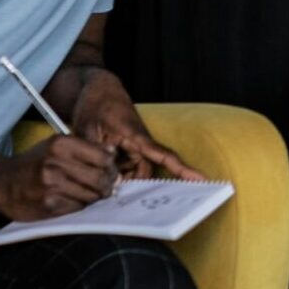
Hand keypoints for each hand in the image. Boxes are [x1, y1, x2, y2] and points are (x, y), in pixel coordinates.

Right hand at [0, 135, 119, 220]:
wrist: (1, 182)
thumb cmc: (33, 163)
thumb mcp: (55, 146)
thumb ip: (84, 149)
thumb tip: (113, 155)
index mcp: (60, 144)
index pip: (103, 157)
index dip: (111, 166)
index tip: (109, 170)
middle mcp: (56, 163)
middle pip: (101, 178)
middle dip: (107, 184)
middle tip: (106, 186)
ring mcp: (52, 185)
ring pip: (92, 195)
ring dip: (94, 197)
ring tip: (87, 193)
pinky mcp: (49, 204)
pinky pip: (78, 207)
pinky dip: (79, 205)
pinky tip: (71, 199)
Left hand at [71, 73, 204, 179]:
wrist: (96, 89)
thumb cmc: (95, 104)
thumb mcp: (87, 129)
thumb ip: (97, 155)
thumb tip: (107, 180)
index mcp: (136, 135)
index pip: (164, 155)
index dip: (182, 169)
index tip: (201, 180)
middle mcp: (141, 145)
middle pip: (146, 175)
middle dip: (133, 189)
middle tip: (113, 200)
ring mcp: (136, 149)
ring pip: (135, 175)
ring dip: (121, 181)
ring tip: (98, 182)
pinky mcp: (129, 152)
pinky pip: (127, 171)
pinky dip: (116, 176)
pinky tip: (100, 177)